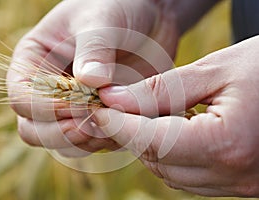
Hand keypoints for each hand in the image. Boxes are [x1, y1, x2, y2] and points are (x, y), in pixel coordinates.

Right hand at [7, 0, 180, 155]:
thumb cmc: (115, 7)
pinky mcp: (100, 116)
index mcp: (34, 63)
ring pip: (64, 144)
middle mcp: (49, 90)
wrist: (146, 16)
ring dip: (87, 142)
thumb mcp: (101, 19)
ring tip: (114, 123)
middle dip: (62, 133)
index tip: (77, 104)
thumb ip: (93, 48)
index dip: (44, 109)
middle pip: (35, 131)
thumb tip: (90, 80)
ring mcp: (74, 107)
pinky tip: (128, 125)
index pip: (21, 99)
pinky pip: (95, 142)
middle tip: (94, 123)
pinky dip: (109, 141)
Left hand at [94, 36, 258, 195]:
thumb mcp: (214, 70)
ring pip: (170, 174)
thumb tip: (114, 100)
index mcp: (227, 143)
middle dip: (131, 135)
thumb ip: (160, 90)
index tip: (97, 110)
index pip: (151, 140)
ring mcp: (240, 184)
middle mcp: (234, 173)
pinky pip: (191, 177)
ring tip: (145, 117)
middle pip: (157, 161)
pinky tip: (171, 131)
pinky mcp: (242, 183)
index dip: (118, 125)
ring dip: (149, 147)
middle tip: (117, 110)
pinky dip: (171, 156)